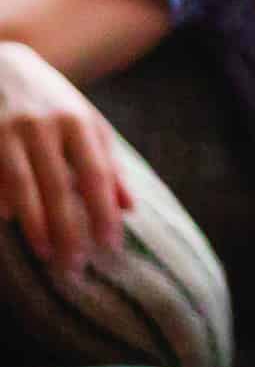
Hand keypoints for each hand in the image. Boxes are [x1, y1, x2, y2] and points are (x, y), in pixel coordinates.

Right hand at [0, 42, 130, 271]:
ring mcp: (3, 129)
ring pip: (20, 187)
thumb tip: (129, 208)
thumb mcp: (86, 121)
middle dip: (69, 231)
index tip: (111, 246)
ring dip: (34, 226)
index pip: (95, 176)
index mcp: (75, 121)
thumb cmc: (50, 100)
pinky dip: (0, 201)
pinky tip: (8, 223)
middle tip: (76, 266)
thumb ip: (108, 163)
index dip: (103, 213)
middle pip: (58, 188)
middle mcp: (39, 125)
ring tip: (48, 255)